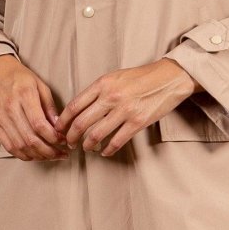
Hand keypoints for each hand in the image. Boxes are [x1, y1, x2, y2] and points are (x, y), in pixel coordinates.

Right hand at [0, 53, 70, 160]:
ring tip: (50, 156)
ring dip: (38, 156)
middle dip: (49, 151)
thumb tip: (59, 127)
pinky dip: (23, 155)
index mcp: (24, 95)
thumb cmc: (18, 76)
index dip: (54, 137)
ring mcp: (0, 118)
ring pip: (20, 146)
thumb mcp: (40, 84)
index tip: (63, 141)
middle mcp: (10, 108)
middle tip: (61, 154)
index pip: (39, 125)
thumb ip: (49, 106)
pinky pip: (9, 147)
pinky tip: (35, 155)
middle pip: (30, 139)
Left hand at [53, 58, 199, 156]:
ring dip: (87, 145)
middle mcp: (111, 97)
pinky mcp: (138, 122)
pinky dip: (108, 150)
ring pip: (96, 135)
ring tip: (86, 148)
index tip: (59, 129)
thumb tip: (80, 109)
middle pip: (81, 122)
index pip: (74, 105)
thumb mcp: (115, 77)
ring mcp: (125, 111)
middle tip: (69, 142)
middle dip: (71, 136)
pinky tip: (105, 152)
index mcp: (103, 84)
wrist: (169, 78)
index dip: (63, 121)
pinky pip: (117, 141)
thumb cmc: (141, 77)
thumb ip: (98, 91)